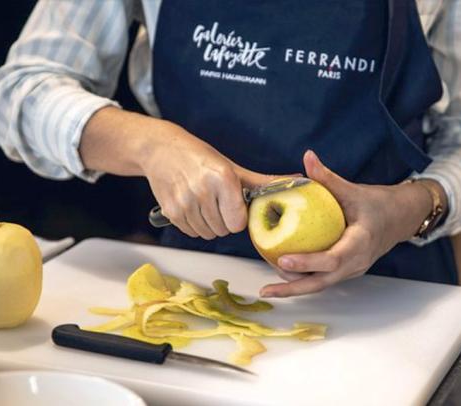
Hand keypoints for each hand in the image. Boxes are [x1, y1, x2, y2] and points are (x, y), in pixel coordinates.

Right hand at [141, 121, 282, 238]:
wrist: (162, 150)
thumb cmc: (201, 158)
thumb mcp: (234, 168)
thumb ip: (264, 182)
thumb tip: (298, 181)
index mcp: (223, 178)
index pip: (238, 222)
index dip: (238, 216)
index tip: (233, 204)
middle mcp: (202, 191)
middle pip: (224, 230)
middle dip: (225, 221)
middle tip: (218, 202)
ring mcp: (184, 203)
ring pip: (208, 234)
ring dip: (210, 224)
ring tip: (204, 203)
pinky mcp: (171, 211)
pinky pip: (192, 233)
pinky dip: (195, 224)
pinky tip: (192, 206)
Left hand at [259, 150, 438, 297]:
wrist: (399, 219)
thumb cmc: (377, 204)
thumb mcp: (354, 190)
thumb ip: (328, 178)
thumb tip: (307, 156)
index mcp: (360, 243)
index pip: (333, 258)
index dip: (308, 262)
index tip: (283, 259)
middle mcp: (356, 263)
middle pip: (322, 283)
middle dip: (293, 289)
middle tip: (266, 290)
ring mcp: (351, 271)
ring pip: (321, 285)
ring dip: (295, 287)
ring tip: (268, 286)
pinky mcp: (346, 271)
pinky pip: (323, 279)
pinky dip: (303, 279)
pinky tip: (283, 273)